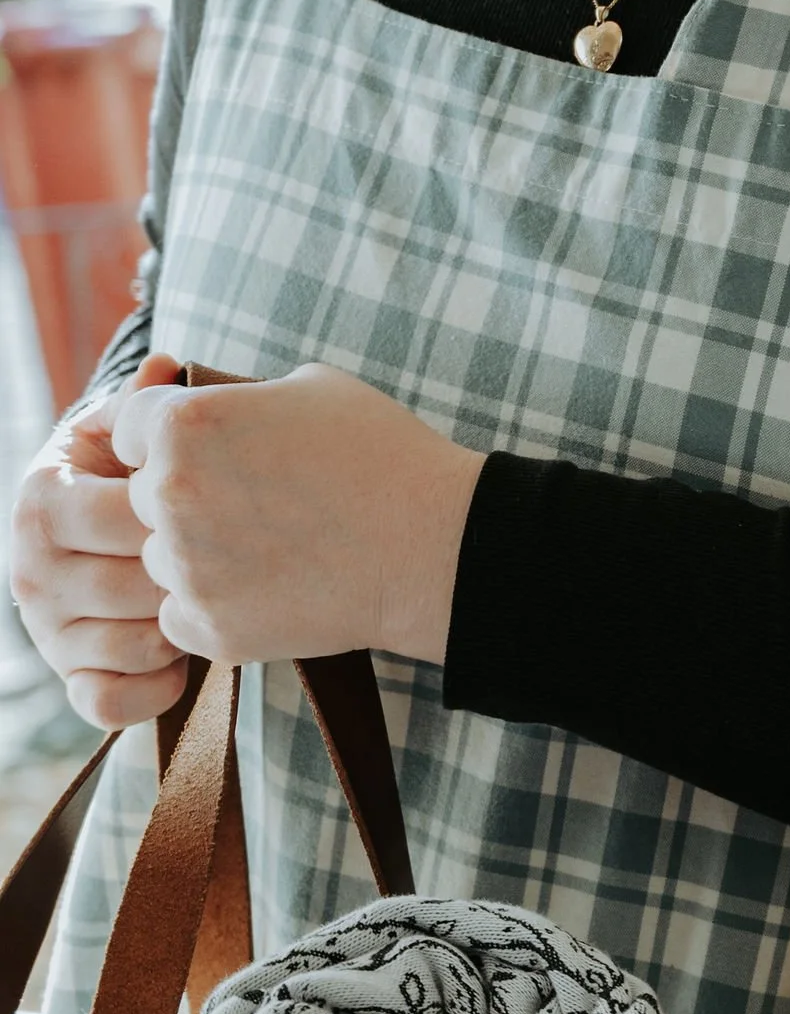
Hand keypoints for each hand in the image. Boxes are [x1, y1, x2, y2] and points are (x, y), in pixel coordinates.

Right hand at [8, 352, 191, 727]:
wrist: (108, 522)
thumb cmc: (132, 470)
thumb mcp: (131, 433)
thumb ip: (146, 406)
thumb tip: (167, 365)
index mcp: (42, 500)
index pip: (124, 518)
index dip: (186, 516)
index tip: (226, 502)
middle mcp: (28, 570)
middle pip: (136, 585)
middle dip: (194, 573)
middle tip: (235, 556)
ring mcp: (45, 631)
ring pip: (134, 644)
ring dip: (187, 626)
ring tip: (210, 598)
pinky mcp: (68, 679)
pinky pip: (111, 705)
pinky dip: (156, 689)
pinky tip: (187, 658)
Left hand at [109, 365, 484, 671]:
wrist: (433, 548)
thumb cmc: (383, 456)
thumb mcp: (309, 388)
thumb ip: (236, 398)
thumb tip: (211, 408)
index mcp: (186, 424)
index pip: (131, 428)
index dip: (171, 438)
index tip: (213, 453)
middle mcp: (171, 493)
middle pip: (142, 497)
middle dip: (187, 499)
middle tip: (254, 505)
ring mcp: (187, 566)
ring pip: (161, 559)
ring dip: (200, 556)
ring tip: (272, 548)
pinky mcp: (210, 625)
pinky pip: (180, 615)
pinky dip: (215, 607)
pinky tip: (270, 589)